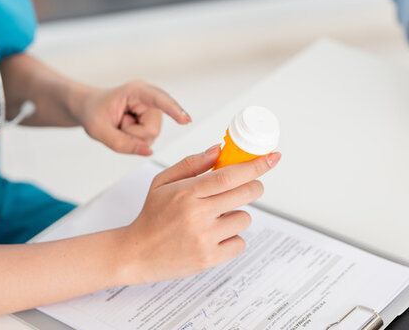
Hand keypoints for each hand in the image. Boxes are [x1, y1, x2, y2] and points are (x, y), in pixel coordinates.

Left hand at [77, 80, 191, 154]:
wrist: (89, 107)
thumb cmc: (93, 112)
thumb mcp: (98, 130)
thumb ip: (121, 143)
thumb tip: (148, 152)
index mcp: (136, 91)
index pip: (158, 99)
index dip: (173, 109)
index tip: (185, 120)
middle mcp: (149, 98)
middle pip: (152, 129)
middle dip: (133, 135)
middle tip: (116, 124)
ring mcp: (152, 110)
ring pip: (151, 136)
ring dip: (132, 137)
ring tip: (120, 125)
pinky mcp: (152, 120)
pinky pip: (148, 139)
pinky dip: (134, 139)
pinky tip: (125, 128)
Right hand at [124, 145, 281, 282]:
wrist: (136, 254)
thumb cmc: (151, 216)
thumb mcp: (162, 182)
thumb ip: (191, 164)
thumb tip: (218, 150)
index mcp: (186, 192)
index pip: (230, 175)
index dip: (255, 165)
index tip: (272, 158)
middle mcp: (197, 215)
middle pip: (246, 194)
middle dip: (253, 186)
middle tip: (246, 187)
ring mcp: (204, 238)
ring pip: (244, 218)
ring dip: (237, 215)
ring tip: (215, 219)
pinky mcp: (209, 259)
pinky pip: (240, 243)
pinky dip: (232, 239)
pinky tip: (214, 237)